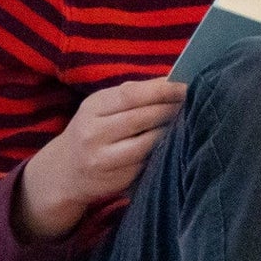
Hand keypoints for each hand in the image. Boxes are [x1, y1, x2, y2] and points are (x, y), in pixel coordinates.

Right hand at [15, 78, 186, 240]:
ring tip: (189, 122)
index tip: (186, 84)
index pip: (131, 95)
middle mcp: (93, 133)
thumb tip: (172, 80)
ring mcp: (103, 159)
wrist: (64, 172)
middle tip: (195, 103)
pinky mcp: (116, 180)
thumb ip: (131, 95)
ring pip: (147, 144)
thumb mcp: (100, 108)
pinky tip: (176, 146)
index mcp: (92, 107)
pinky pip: (147, 164)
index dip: (161, 90)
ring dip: (171, 132)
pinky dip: (163, 153)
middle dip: (171, 109)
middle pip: (141, 118)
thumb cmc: (92, 131)